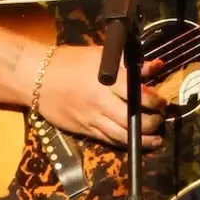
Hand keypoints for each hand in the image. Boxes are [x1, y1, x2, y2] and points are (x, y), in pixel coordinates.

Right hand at [35, 44, 167, 147]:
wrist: (37, 77)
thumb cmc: (70, 62)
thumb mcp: (100, 56)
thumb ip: (130, 63)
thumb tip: (156, 66)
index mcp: (107, 80)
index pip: (138, 95)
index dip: (155, 101)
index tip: (162, 101)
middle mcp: (101, 102)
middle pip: (133, 119)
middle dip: (152, 123)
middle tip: (161, 119)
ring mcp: (92, 118)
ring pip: (122, 135)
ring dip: (143, 139)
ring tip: (156, 139)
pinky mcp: (84, 130)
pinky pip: (108, 140)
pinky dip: (125, 143)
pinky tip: (136, 143)